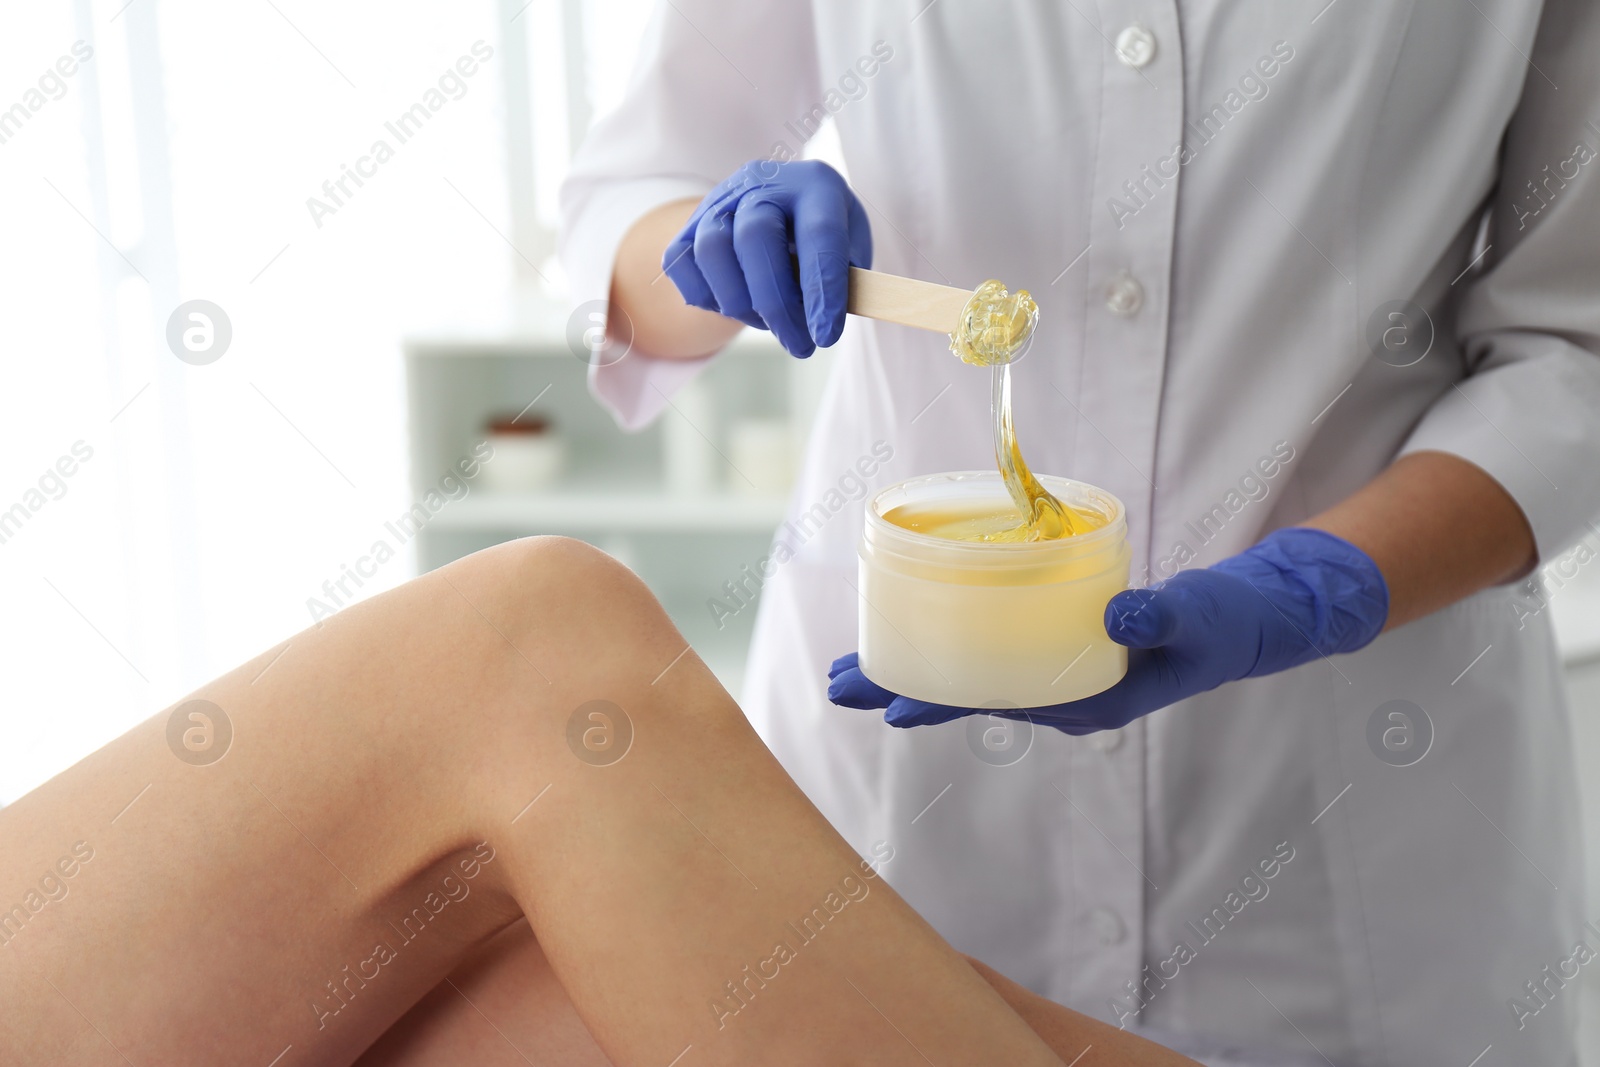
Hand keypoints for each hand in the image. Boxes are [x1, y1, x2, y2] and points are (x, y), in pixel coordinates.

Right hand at [661, 160, 871, 357]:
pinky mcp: (688, 225)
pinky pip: (679, 264)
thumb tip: (821, 320)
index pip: (818, 233)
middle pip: (754, 236)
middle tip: (800, 345)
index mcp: (816, 185)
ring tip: (768, 324)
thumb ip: (845, 281)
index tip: (825, 336)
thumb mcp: (851, 252)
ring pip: (711, 249)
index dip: (821, 288)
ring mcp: (720, 201)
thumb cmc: (821, 241)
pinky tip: (736, 307)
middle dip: (776, 303)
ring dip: (739, 303)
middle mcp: (763, 183)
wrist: (779, 215)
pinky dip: (705, 297)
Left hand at [828, 527, 1389, 733]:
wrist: (1246, 620)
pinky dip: (949, 644)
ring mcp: (1056, 675)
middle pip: (966, 694)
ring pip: (972, 675)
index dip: (942, 704)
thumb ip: (1163, 614)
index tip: (888, 707)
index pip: (997, 704)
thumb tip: (1118, 613)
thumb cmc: (1222, 622)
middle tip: (835, 686)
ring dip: (914, 669)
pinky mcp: (1055, 649)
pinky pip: (992, 651)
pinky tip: (916, 635)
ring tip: (854, 668)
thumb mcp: (1198, 617)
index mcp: (1087, 700)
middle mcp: (1060, 695)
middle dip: (901, 689)